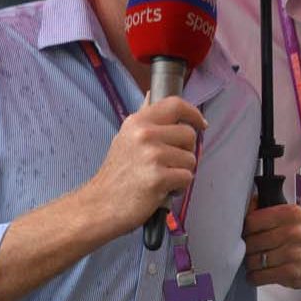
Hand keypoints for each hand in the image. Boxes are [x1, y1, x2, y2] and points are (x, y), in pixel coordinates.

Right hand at [82, 97, 203, 235]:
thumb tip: (152, 96)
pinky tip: (162, 190)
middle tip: (169, 164)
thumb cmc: (116, 175)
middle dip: (185, 152)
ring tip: (162, 178)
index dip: (193, 113)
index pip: (175, 105)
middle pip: (189, 135)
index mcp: (137, 122)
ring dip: (181, 172)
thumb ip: (143, 117)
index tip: (200, 124)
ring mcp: (152, 156)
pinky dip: (179, 187)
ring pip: (190, 159)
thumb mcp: (124, 138)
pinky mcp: (158, 177)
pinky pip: (187, 177)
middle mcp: (144, 135)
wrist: (100, 205)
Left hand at [243, 203, 300, 287]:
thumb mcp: (289, 215)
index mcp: (290, 213)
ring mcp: (294, 254)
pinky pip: (261, 276)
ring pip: (254, 260)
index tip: (247, 234)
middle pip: (252, 242)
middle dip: (246, 248)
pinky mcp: (292, 273)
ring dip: (250, 263)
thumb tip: (244, 208)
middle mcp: (294, 232)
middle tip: (249, 250)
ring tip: (254, 262)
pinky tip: (256, 274)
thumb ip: (266, 210)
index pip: (252, 221)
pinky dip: (254, 277)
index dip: (246, 230)